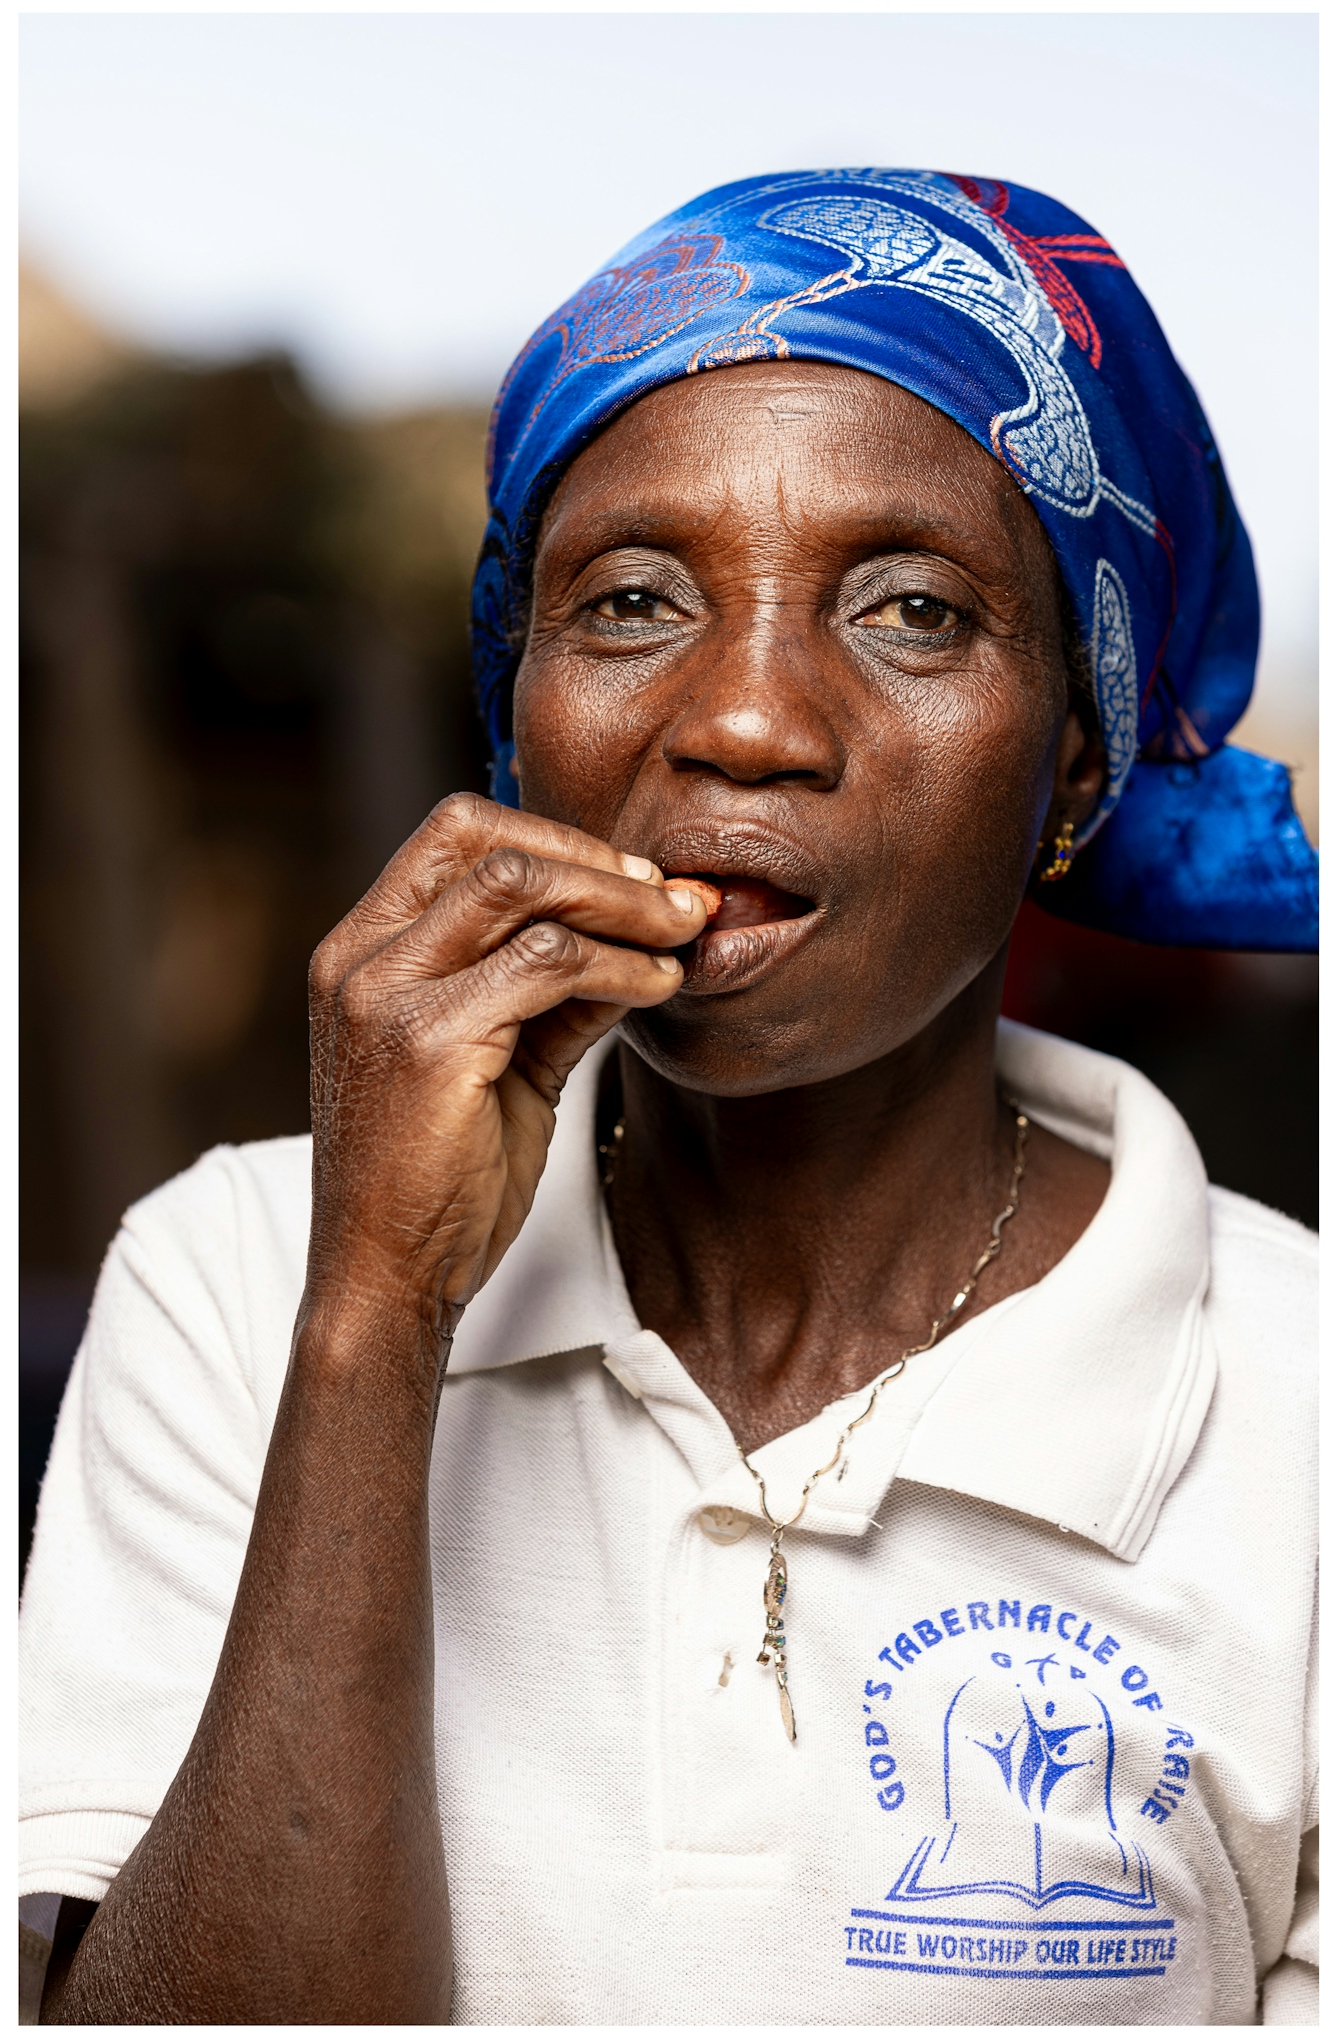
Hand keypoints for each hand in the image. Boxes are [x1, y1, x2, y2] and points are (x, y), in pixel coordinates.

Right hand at [300, 793, 706, 1380]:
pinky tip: (658, 987)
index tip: (634, 878)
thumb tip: (640, 934)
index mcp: (360, 950)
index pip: (457, 832)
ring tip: (682, 936)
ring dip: (623, 904)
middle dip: (598, 860)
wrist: (388, 1281)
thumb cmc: (439, 1179)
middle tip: (675, 899)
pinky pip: (549, 961)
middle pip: (489, 841)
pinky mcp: (427, 1042)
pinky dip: (621, 964)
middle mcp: (358, 959)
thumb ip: (550, 991)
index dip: (557, 839)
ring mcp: (383, 995)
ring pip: (522, 887)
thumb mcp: (499, 1060)